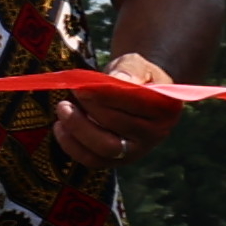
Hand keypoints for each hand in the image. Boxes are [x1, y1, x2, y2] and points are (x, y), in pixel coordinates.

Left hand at [52, 49, 190, 170]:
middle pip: (118, 127)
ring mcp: (136, 150)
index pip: (135, 104)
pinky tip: (60, 126)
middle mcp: (156, 134)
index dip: (105, 95)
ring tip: (63, 107)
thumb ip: (129, 70)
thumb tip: (117, 79)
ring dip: (78, 128)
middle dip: (89, 109)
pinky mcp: (116, 160)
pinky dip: (72, 145)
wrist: (134, 92)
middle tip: (72, 93)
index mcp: (165, 109)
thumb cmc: (134, 76)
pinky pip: (92, 160)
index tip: (82, 87)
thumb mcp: (135, 65)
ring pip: (105, 148)